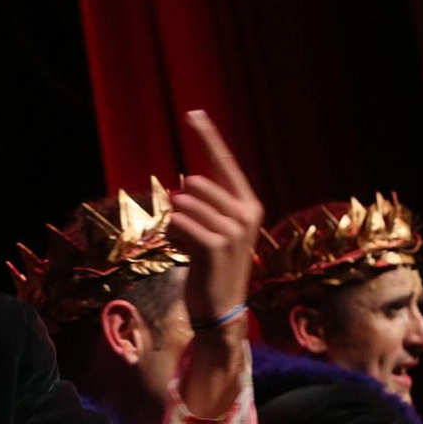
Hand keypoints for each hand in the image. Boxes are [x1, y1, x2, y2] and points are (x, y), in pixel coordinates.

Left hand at [168, 110, 261, 329]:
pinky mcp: (216, 246)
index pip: (225, 163)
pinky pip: (180, 223)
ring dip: (176, 224)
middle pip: (197, 184)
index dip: (208, 137)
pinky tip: (181, 251)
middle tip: (185, 233)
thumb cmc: (213, 269)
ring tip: (185, 245)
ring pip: (186, 204)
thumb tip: (183, 187)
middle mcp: (246, 213)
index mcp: (248, 204)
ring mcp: (234, 230)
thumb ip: (204, 206)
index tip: (193, 113)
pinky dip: (173, 234)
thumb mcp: (214, 232)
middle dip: (181, 204)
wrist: (221, 310)